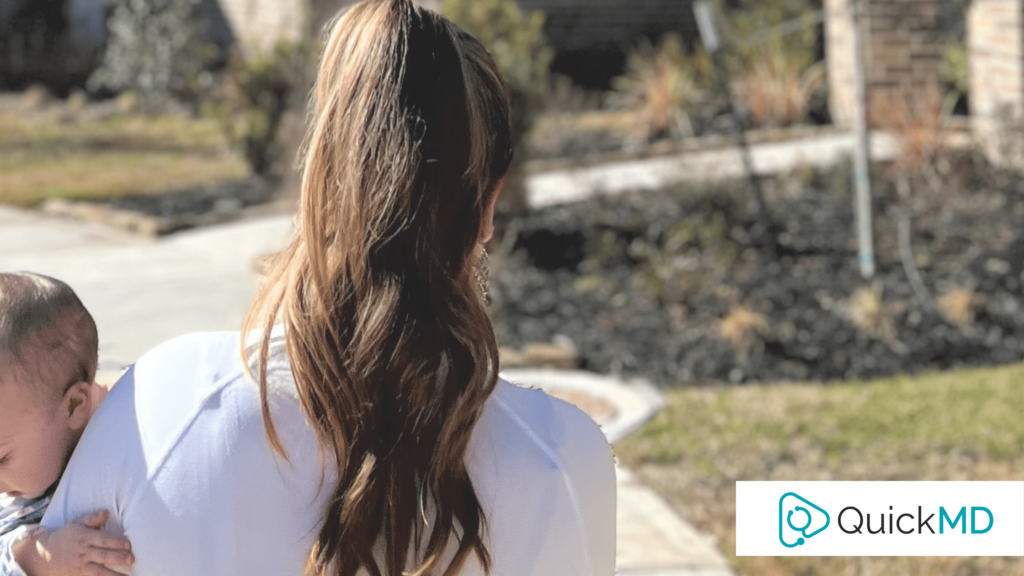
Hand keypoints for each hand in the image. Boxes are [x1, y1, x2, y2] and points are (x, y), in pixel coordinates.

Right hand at [14, 510, 133, 575]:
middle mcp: (84, 552)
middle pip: (104, 556)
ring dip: (114, 575)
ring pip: (99, 571)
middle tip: (132, 560)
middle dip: (119, 558)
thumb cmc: (64, 536)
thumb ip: (92, 518)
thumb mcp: (76, 523)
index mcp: (85, 538)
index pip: (104, 540)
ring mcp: (81, 565)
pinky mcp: (79, 574)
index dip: (117, 543)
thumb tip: (107, 512)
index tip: (129, 545)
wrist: (44, 554)